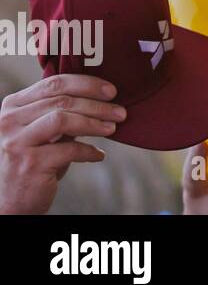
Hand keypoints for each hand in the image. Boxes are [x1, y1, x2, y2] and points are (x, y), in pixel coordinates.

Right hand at [0, 74, 119, 214]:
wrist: (11, 200)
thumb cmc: (34, 159)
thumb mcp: (43, 130)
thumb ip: (60, 111)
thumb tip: (101, 95)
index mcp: (13, 106)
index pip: (54, 83)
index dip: (87, 84)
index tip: (111, 90)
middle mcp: (9, 121)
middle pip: (62, 100)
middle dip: (97, 105)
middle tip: (120, 111)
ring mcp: (16, 142)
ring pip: (63, 119)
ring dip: (94, 122)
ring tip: (112, 128)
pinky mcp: (29, 163)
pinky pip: (68, 150)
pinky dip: (88, 151)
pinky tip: (98, 155)